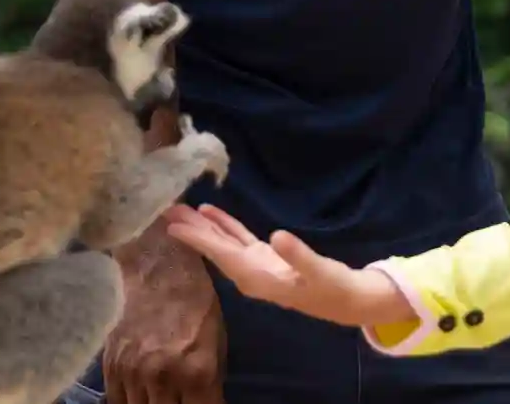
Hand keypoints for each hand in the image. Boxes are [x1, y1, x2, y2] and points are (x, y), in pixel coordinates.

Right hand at [103, 223, 224, 403]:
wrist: (157, 268)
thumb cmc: (195, 303)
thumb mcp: (216, 343)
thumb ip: (209, 383)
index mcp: (197, 372)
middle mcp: (163, 378)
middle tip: (179, 400)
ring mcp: (133, 373)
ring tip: (160, 396)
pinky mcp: (111, 367)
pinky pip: (117, 401)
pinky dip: (130, 402)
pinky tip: (140, 395)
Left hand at [163, 205, 413, 330]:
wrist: (343, 300)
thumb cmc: (330, 287)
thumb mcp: (318, 272)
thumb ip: (298, 255)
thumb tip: (277, 235)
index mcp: (257, 277)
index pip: (222, 254)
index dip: (198, 239)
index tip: (174, 226)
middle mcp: (249, 273)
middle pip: (214, 248)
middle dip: (191, 230)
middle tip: (166, 209)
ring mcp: (255, 264)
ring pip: (222, 242)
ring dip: (203, 226)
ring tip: (180, 208)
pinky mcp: (264, 256)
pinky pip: (238, 239)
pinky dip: (224, 225)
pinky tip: (210, 212)